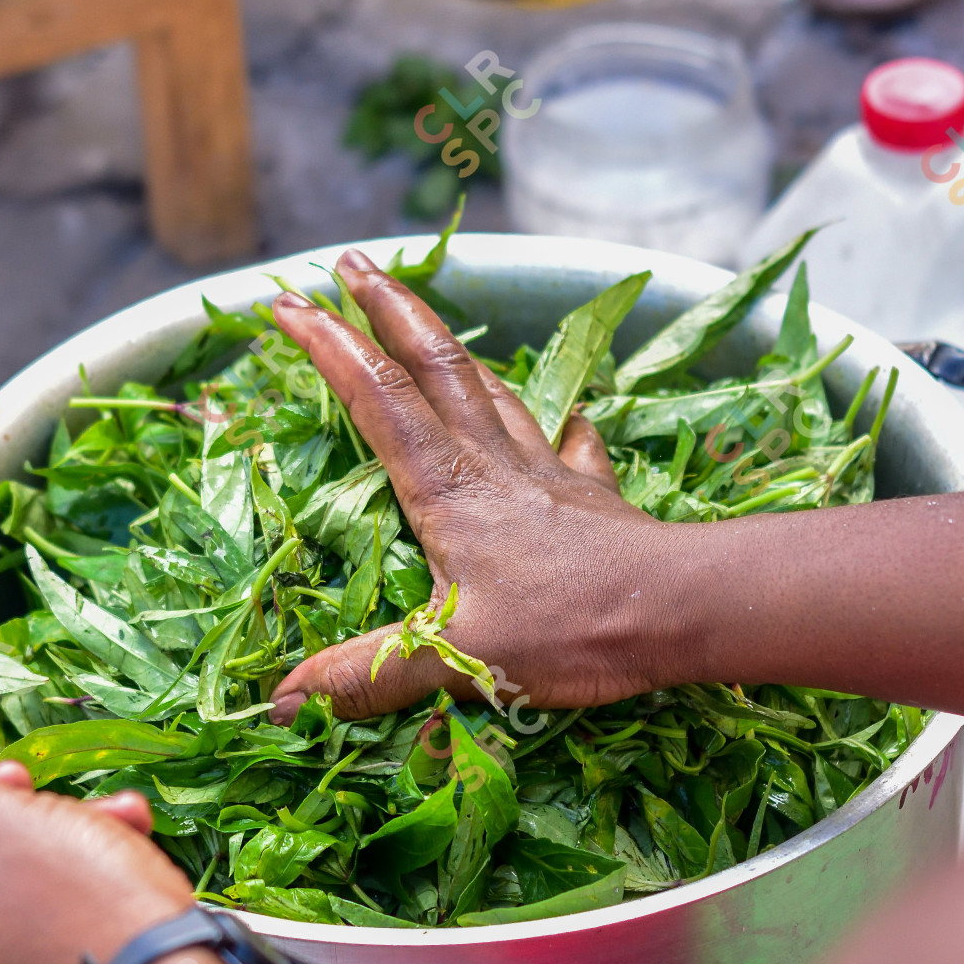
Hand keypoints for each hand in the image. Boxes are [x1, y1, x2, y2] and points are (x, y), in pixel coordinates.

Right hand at [268, 249, 681, 721]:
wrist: (681, 609)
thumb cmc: (569, 629)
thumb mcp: (454, 659)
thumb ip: (369, 678)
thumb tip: (282, 705)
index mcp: (448, 490)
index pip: (377, 398)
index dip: (327, 345)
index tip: (285, 302)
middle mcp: (494, 465)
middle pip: (435, 365)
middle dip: (387, 306)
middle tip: (351, 259)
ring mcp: (549, 474)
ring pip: (495, 391)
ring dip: (455, 352)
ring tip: (430, 325)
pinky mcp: (594, 497)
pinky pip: (573, 444)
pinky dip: (560, 423)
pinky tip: (567, 417)